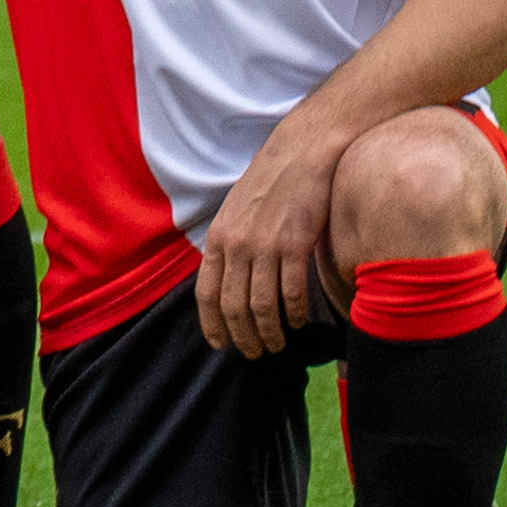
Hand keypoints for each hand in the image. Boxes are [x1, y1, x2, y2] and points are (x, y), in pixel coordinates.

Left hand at [190, 119, 337, 357]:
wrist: (300, 153)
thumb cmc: (269, 185)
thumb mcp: (234, 214)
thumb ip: (228, 246)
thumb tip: (226, 283)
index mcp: (218, 239)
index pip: (206, 294)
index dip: (213, 324)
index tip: (221, 345)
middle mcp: (236, 245)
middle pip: (233, 306)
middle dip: (243, 337)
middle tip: (255, 353)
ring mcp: (265, 245)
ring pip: (262, 305)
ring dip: (269, 332)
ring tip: (277, 345)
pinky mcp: (295, 243)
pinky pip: (292, 290)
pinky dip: (294, 312)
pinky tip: (298, 321)